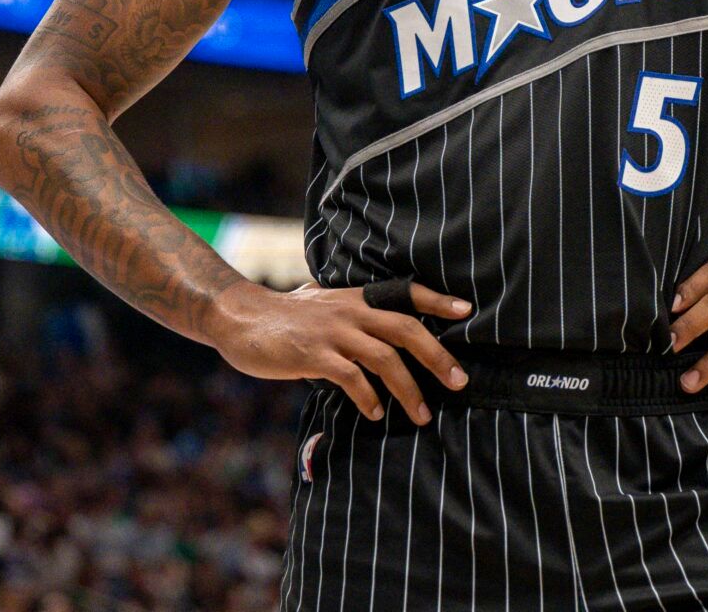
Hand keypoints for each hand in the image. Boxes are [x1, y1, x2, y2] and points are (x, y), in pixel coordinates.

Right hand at [203, 279, 471, 423]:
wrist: (240, 319)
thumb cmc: (285, 317)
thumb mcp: (322, 305)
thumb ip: (349, 313)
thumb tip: (372, 326)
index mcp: (357, 298)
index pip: (406, 293)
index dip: (438, 300)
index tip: (466, 310)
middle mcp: (351, 311)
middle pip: (407, 329)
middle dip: (438, 355)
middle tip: (459, 381)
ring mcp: (333, 332)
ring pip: (385, 358)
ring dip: (409, 389)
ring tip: (423, 414)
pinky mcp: (314, 354)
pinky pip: (352, 378)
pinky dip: (369, 398)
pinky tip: (376, 413)